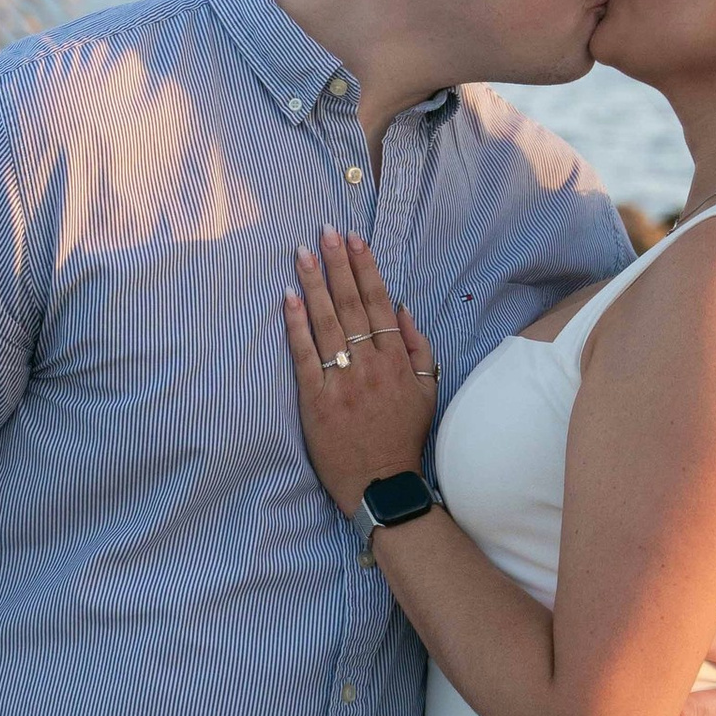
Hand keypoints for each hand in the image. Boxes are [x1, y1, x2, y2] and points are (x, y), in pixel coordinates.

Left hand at [284, 226, 439, 516]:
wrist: (383, 484)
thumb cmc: (403, 437)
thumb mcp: (428, 391)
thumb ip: (419, 348)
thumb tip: (403, 308)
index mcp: (397, 358)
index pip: (378, 302)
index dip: (365, 268)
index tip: (354, 239)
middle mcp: (370, 363)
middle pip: (351, 303)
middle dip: (337, 263)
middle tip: (324, 232)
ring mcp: (341, 380)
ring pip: (326, 322)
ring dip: (314, 283)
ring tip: (302, 253)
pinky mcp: (316, 399)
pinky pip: (304, 354)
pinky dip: (296, 324)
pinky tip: (288, 297)